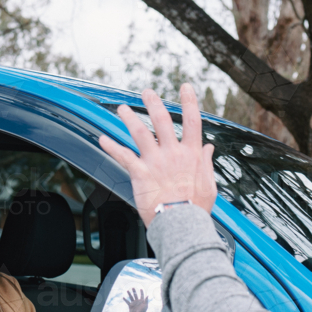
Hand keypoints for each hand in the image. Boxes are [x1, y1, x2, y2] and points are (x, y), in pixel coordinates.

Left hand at [98, 84, 216, 225]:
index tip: (185, 87)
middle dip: (153, 103)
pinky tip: (102, 139)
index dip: (189, 102)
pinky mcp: (140, 173)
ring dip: (129, 118)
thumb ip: (206, 163)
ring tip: (121, 108)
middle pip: (162, 121)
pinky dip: (111, 147)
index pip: (192, 121)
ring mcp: (155, 162)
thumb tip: (208, 148)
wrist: (180, 224)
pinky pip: (123, 156)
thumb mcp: (209, 184)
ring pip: (140, 133)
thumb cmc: (195, 208)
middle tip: (147, 91)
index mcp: (191, 155)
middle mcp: (172, 153)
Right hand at [124, 288, 148, 311]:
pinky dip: (125, 300)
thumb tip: (147, 295)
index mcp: (141, 301)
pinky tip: (123, 297)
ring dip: (129, 294)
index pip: (142, 295)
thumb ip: (146, 301)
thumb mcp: (145, 306)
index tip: (141, 289)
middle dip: (134, 291)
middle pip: (135, 295)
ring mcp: (134, 303)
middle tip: (133, 287)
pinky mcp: (130, 305)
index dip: (141, 292)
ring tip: (127, 290)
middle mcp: (137, 301)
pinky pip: (127, 302)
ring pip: (131, 297)